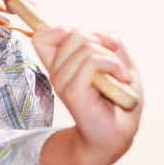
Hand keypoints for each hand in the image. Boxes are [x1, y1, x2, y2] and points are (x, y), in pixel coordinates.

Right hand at [33, 26, 143, 164]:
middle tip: (114, 65)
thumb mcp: (120, 65)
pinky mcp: (73, 92)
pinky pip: (92, 61)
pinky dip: (113, 65)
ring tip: (120, 76)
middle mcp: (57, 72)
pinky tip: (121, 79)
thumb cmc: (118, 101)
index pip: (41, 38)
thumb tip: (103, 35)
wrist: (118, 134)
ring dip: (112, 57)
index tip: (85, 42)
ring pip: (85, 46)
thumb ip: (112, 46)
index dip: (59, 30)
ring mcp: (63, 82)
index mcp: (61, 65)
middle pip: (72, 33)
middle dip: (100, 42)